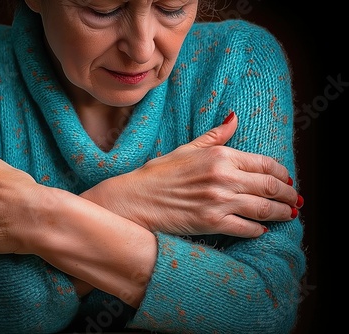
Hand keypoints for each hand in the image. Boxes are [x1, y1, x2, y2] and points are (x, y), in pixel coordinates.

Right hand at [81, 112, 302, 237]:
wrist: (135, 199)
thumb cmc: (158, 173)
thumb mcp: (187, 149)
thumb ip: (215, 136)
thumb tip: (234, 118)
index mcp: (220, 156)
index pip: (264, 163)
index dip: (282, 173)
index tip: (287, 179)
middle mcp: (224, 177)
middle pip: (270, 186)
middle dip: (288, 194)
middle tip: (295, 200)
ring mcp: (218, 201)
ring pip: (263, 209)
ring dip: (281, 213)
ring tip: (289, 215)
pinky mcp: (211, 222)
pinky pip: (245, 229)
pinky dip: (257, 231)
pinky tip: (261, 230)